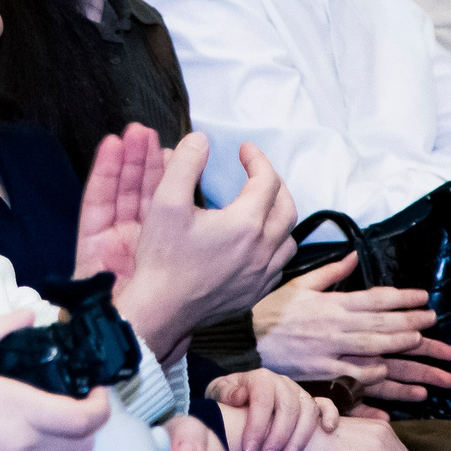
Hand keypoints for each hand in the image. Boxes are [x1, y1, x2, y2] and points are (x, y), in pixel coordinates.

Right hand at [104, 133, 297, 358]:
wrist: (161, 310)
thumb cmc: (162, 259)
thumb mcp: (165, 203)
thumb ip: (184, 164)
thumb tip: (201, 140)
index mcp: (245, 224)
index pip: (266, 180)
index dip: (257, 159)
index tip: (244, 149)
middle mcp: (263, 249)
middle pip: (287, 206)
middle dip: (273, 183)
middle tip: (255, 173)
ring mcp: (262, 275)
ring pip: (289, 238)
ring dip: (279, 216)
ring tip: (259, 206)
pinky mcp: (256, 293)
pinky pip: (279, 264)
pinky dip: (274, 245)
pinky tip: (254, 243)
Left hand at [208, 368, 327, 450]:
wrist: (236, 398)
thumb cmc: (227, 399)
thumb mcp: (218, 394)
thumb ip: (226, 394)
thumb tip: (239, 396)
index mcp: (259, 378)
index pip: (263, 398)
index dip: (257, 425)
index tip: (249, 449)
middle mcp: (281, 382)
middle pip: (288, 407)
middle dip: (278, 436)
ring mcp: (297, 392)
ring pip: (308, 410)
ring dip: (300, 436)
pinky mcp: (309, 402)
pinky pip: (325, 404)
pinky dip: (330, 415)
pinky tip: (328, 430)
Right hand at [250, 249, 450, 394]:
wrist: (243, 340)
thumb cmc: (270, 311)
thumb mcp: (299, 284)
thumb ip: (330, 272)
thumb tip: (353, 255)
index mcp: (331, 302)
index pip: (375, 298)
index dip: (402, 297)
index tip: (423, 297)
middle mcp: (334, 325)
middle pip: (381, 323)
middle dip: (410, 319)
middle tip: (432, 318)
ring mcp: (329, 349)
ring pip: (372, 347)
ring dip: (399, 344)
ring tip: (420, 341)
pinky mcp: (320, 370)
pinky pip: (351, 373)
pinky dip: (371, 373)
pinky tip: (388, 370)